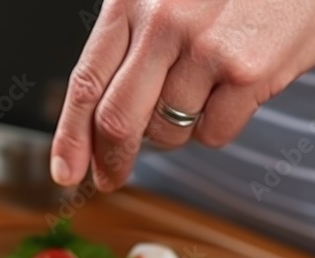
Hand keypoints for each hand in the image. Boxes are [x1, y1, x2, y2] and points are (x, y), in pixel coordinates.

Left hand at [50, 0, 314, 191]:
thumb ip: (137, 39)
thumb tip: (103, 116)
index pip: (87, 81)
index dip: (70, 136)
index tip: (66, 172)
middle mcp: (163, 21)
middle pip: (117, 120)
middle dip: (112, 160)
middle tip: (113, 178)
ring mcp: (205, 47)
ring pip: (168, 130)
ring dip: (180, 127)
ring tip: (209, 85)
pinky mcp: (249, 72)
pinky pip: (213, 133)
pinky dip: (221, 124)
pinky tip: (240, 85)